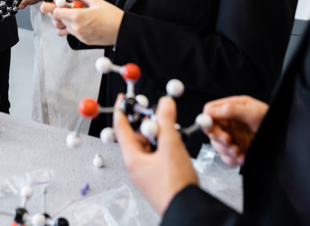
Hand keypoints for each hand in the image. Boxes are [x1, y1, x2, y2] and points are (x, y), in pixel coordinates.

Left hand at [40, 0, 122, 45]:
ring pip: (63, 27)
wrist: (122, 31)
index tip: (55, 2)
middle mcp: (76, 27)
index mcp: (78, 16)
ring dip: (65, 20)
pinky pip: (71, 33)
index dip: (53, 6)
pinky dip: (71, 27)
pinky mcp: (83, 40)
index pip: (55, 12)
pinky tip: (79, 21)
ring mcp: (79, 35)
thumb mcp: (96, 1)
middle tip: (64, 5)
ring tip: (74, 13)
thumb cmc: (112, 16)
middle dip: (58, 12)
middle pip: (57, 19)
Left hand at [114, 94, 197, 216]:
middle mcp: (136, 166)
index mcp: (132, 158)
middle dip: (147, 124)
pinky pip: (156, 156)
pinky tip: (175, 146)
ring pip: (148, 146)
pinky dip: (163, 147)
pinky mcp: (157, 178)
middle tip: (157, 114)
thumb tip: (164, 103)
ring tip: (170, 131)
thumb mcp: (171, 146)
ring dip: (158, 136)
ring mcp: (146, 173)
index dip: (122, 110)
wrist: (188, 210)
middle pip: (136, 136)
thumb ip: (166, 121)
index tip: (124, 98)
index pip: (121, 128)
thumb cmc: (175, 186)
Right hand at [202, 96, 268, 165]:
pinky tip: (242, 157)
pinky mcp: (238, 150)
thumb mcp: (254, 113)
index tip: (211, 130)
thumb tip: (211, 111)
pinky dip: (232, 160)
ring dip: (226, 151)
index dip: (208, 120)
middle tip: (229, 143)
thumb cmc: (273, 122)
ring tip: (239, 152)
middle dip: (219, 139)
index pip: (210, 111)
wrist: (286, 141)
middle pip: (212, 130)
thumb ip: (231, 110)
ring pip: (218, 145)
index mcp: (232, 107)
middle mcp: (231, 122)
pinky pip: (226, 157)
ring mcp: (234, 136)